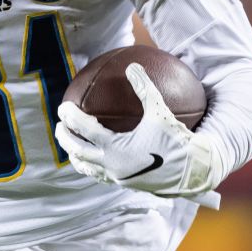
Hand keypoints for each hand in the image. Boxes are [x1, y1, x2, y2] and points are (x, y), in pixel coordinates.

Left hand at [55, 63, 223, 202]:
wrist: (192, 171)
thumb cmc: (176, 140)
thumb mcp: (160, 112)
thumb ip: (145, 89)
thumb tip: (132, 66)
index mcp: (116, 148)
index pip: (85, 130)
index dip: (71, 117)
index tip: (62, 106)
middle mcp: (112, 165)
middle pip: (78, 152)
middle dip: (65, 138)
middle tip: (58, 125)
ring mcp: (117, 177)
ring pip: (88, 168)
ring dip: (76, 156)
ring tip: (71, 147)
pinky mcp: (125, 184)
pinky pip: (101, 176)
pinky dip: (92, 167)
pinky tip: (96, 160)